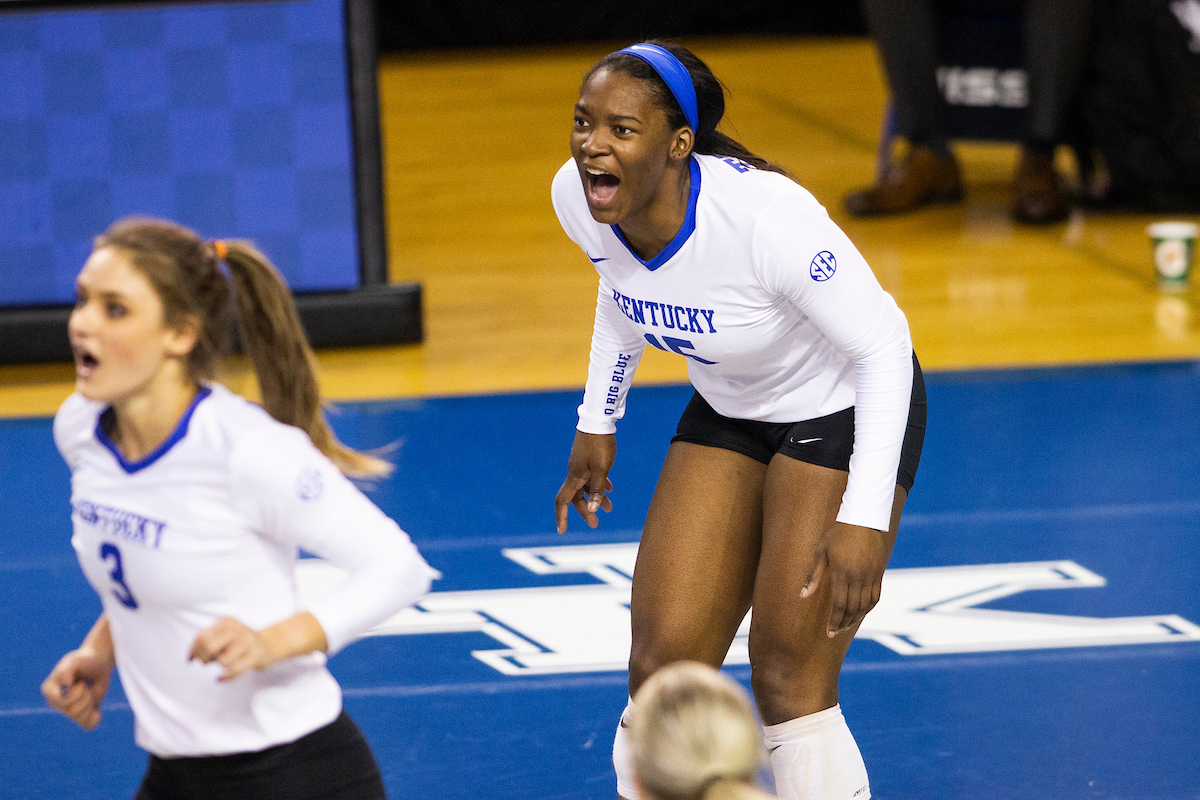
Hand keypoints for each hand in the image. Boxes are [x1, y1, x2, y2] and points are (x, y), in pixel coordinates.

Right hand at [41, 648, 113, 729]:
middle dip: (85, 696)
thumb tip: (65, 687)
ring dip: (90, 703)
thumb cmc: (84, 661)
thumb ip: (67, 671)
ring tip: (89, 691)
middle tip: (86, 684)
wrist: (98, 662)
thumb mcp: (75, 661)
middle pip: (72, 711)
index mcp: (49, 690)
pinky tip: (97, 710)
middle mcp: (55, 702)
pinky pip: (87, 725)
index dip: (76, 693)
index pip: (62, 702)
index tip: (80, 682)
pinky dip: (94, 718)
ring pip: (80, 718)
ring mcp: (67, 709)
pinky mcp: (81, 713)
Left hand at [189, 617, 275, 681]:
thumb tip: (192, 656)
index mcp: (227, 622)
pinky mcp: (255, 657)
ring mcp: (247, 643)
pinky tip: (219, 679)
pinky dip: (224, 677)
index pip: (202, 635)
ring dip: (219, 665)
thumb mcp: (226, 633)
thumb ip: (209, 639)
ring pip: (223, 660)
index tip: (190, 659)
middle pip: (210, 646)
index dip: (193, 649)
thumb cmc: (241, 641)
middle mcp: (237, 630)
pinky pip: (234, 670)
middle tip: (205, 663)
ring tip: (221, 664)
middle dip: (203, 658)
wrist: (270, 644)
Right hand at [555, 431, 615, 533]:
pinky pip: (592, 477)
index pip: (563, 500)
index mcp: (574, 476)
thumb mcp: (602, 469)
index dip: (562, 516)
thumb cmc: (600, 444)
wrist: (599, 420)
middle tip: (596, 524)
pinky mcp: (588, 459)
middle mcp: (575, 473)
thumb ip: (597, 489)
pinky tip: (610, 489)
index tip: (562, 531)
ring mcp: (581, 466)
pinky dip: (599, 486)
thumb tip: (592, 509)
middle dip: (585, 511)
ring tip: (610, 509)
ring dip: (596, 499)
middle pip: (576, 497)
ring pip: (586, 487)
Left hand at [800, 522, 887, 637]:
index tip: (829, 632)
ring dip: (855, 618)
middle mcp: (858, 577)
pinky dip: (868, 608)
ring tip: (846, 626)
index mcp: (842, 572)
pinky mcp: (879, 573)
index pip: (838, 604)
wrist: (863, 519)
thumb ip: (813, 575)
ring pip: (865, 605)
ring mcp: (871, 575)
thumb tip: (802, 595)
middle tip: (835, 632)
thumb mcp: (821, 551)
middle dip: (843, 622)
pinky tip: (861, 613)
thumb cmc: (837, 534)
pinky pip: (876, 597)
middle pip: (852, 608)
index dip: (834, 621)